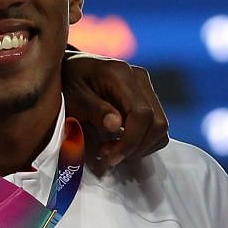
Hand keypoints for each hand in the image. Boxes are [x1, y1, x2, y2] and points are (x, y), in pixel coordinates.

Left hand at [61, 53, 168, 172]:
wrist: (68, 69)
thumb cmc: (66, 83)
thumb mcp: (72, 96)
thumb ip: (94, 110)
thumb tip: (116, 126)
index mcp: (121, 74)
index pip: (141, 114)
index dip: (130, 141)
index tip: (111, 157)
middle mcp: (139, 78)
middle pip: (157, 123)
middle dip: (136, 148)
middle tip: (109, 157)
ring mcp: (145, 87)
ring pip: (160, 127)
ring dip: (140, 147)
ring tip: (112, 151)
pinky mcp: (146, 98)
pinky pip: (156, 126)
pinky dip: (143, 142)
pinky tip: (120, 144)